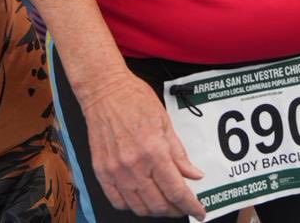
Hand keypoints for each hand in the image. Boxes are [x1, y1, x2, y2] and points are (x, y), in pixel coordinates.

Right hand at [76, 70, 205, 218]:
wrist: (104, 90)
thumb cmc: (135, 99)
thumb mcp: (165, 122)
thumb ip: (179, 154)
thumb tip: (194, 174)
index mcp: (154, 151)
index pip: (177, 191)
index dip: (191, 206)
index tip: (199, 212)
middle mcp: (134, 166)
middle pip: (159, 204)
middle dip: (175, 210)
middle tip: (182, 206)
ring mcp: (115, 171)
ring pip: (139, 207)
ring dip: (155, 210)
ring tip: (163, 203)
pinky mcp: (101, 171)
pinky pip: (117, 201)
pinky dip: (131, 206)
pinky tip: (140, 199)